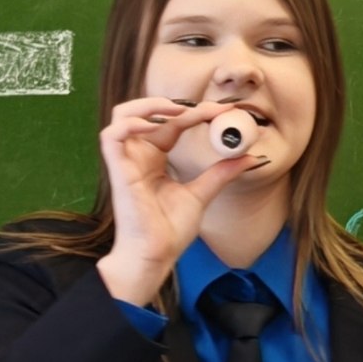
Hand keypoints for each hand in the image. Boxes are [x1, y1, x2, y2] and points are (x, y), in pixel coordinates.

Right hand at [94, 97, 256, 306]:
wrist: (156, 255)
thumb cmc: (170, 231)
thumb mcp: (202, 194)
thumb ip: (221, 173)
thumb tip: (250, 158)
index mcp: (155, 159)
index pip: (173, 124)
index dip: (197, 112)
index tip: (225, 111)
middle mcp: (139, 156)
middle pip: (150, 113)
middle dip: (180, 105)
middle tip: (210, 109)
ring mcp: (126, 161)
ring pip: (123, 114)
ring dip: (150, 105)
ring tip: (180, 111)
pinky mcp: (117, 170)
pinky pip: (112, 135)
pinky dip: (132, 123)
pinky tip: (157, 126)